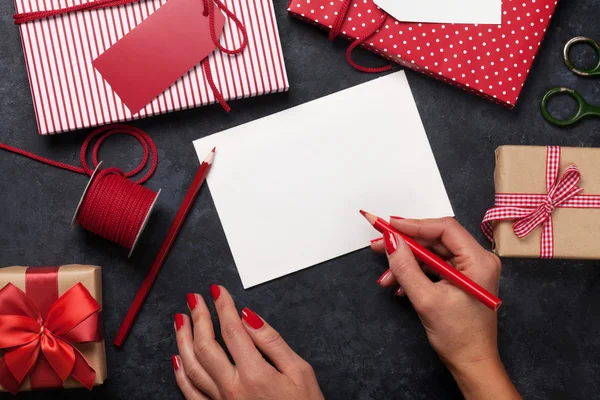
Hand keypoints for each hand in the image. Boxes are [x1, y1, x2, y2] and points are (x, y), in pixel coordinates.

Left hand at [172, 285, 323, 399]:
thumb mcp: (299, 371)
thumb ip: (272, 343)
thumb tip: (249, 318)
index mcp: (254, 375)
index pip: (232, 331)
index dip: (223, 307)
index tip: (217, 291)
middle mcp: (232, 389)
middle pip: (206, 346)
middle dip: (199, 317)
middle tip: (194, 298)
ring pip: (192, 367)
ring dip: (184, 339)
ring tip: (181, 319)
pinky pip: (191, 393)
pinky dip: (181, 373)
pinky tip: (177, 357)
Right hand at [371, 217, 519, 399]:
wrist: (471, 364)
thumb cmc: (458, 337)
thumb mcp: (426, 300)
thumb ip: (406, 268)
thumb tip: (390, 241)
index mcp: (478, 261)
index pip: (444, 229)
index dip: (414, 225)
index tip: (389, 226)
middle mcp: (477, 261)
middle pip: (436, 240)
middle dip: (406, 246)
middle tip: (379, 245)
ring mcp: (469, 271)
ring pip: (432, 255)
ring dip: (407, 264)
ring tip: (387, 278)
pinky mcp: (461, 280)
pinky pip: (434, 268)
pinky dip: (415, 274)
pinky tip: (399, 287)